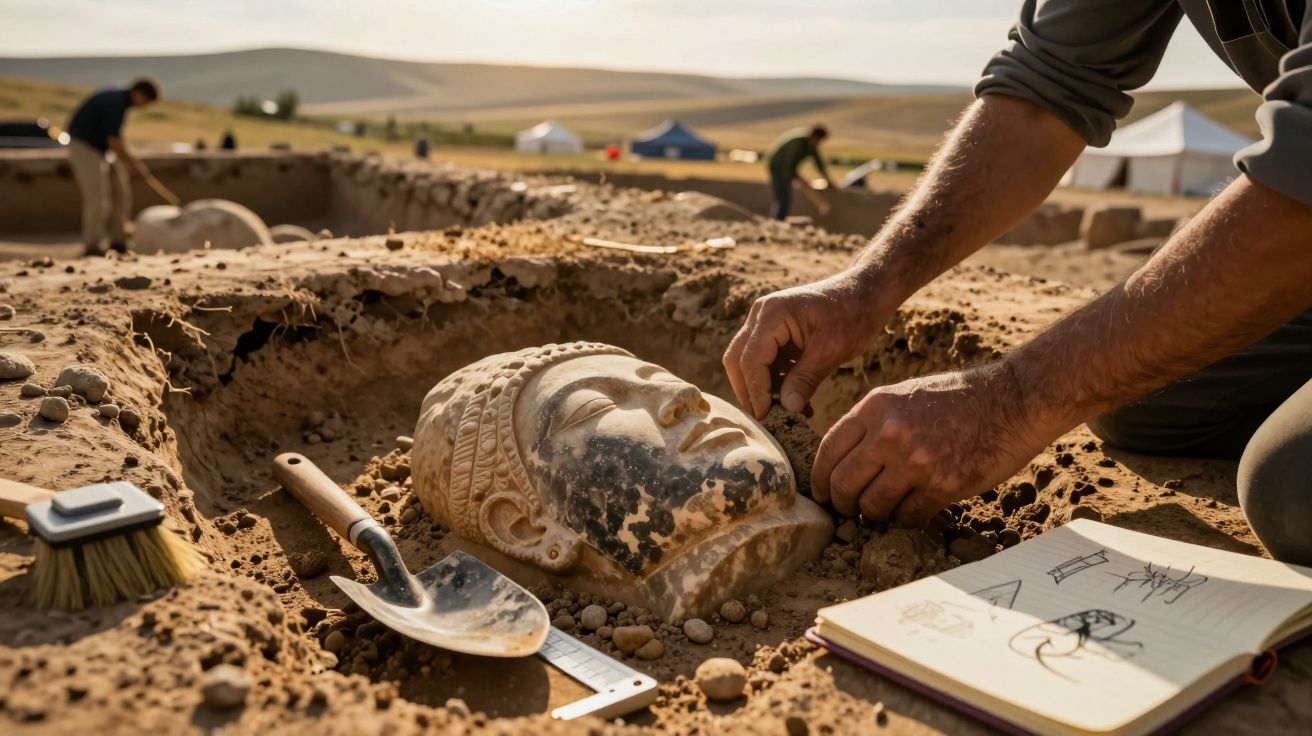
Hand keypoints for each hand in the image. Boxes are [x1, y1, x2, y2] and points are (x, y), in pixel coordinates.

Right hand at [723, 271, 888, 417]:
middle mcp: (761, 315)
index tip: (767, 417)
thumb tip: (787, 409)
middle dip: (750, 391)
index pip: (750, 359)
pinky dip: (774, 381)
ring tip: (788, 411)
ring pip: (747, 362)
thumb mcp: (832, 349)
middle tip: (768, 419)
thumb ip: (806, 378)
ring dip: (763, 388)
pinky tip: (794, 399)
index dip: (756, 391)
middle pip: (738, 360)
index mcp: (772, 314)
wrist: (866, 294)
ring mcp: (765, 322)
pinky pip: (764, 360)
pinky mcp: (774, 332)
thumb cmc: (853, 315)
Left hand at [811, 363, 1053, 524]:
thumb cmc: (958, 398)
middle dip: (842, 503)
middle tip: (849, 510)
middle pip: (843, 484)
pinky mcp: (942, 485)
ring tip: (884, 510)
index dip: (820, 479)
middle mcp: (890, 433)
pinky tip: (914, 509)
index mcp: (875, 406)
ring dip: (875, 514)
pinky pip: (907, 516)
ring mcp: (916, 461)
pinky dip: (906, 518)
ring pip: (872, 506)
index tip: (822, 493)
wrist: (1013, 401)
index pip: (827, 451)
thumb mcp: (904, 395)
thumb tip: (841, 460)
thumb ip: (872, 423)